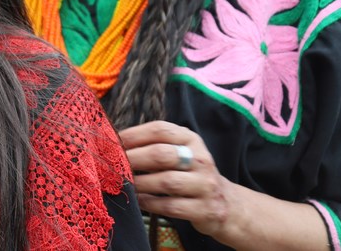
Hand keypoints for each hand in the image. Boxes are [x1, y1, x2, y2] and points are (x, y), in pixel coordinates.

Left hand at [118, 120, 232, 239]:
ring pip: (167, 181)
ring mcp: (205, 185)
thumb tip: (113, 144)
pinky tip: (138, 201)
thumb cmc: (190, 174)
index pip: (160, 130)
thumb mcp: (179, 153)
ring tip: (123, 184)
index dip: (133, 135)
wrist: (227, 205)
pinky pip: (172, 206)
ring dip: (140, 183)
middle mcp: (200, 159)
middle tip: (112, 166)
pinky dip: (150, 203)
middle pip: (161, 154)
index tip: (112, 143)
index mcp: (190, 139)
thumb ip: (153, 146)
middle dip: (133, 159)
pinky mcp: (205, 209)